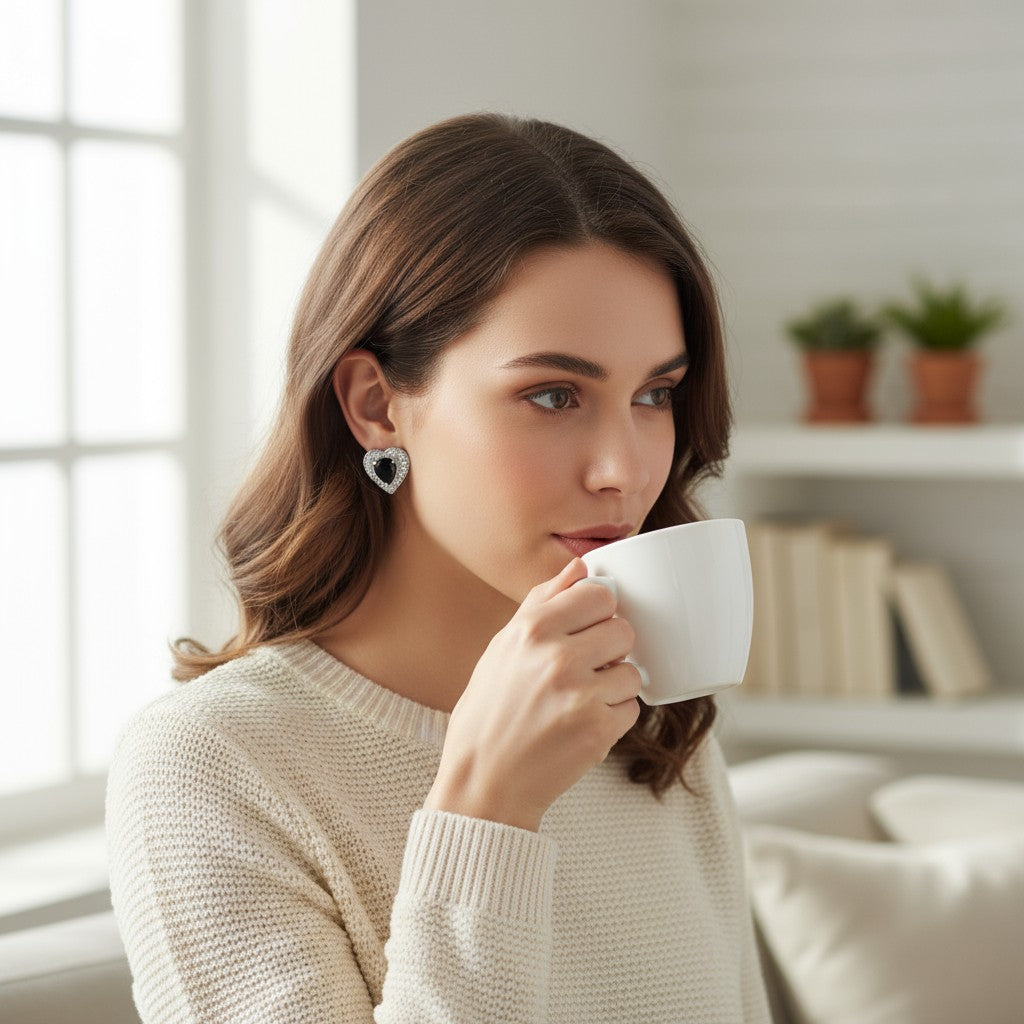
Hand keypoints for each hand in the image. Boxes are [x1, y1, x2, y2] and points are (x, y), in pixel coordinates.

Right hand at [424, 558, 642, 830]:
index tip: (588, 628)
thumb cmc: (488, 712)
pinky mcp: (598, 731)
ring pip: (632, 671)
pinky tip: (582, 722)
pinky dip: (614, 716)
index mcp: (532, 629)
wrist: (483, 781)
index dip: (598, 611)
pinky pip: (631, 708)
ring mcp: (581, 694)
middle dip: (610, 648)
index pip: (599, 594)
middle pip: (623, 630)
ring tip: (581, 699)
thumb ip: (542, 602)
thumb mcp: (502, 647)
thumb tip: (580, 566)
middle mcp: (558, 657)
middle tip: (585, 668)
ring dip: (614, 685)